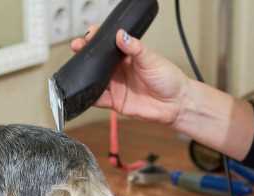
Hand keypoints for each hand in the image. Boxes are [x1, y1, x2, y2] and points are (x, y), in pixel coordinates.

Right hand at [70, 27, 189, 124]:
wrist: (175, 103)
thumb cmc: (168, 79)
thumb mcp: (151, 59)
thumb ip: (134, 48)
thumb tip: (121, 35)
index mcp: (127, 57)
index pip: (108, 46)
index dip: (97, 40)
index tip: (90, 34)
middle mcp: (118, 71)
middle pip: (97, 62)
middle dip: (85, 54)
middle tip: (78, 46)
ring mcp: (115, 86)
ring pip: (94, 79)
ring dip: (84, 75)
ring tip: (77, 67)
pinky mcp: (114, 102)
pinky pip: (97, 99)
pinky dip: (89, 95)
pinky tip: (84, 89)